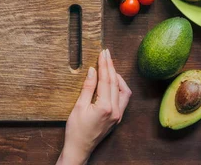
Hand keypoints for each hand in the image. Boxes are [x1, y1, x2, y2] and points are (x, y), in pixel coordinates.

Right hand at [57, 49, 131, 164]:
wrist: (79, 148)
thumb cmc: (76, 130)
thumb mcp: (78, 106)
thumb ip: (87, 88)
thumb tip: (92, 71)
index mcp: (105, 107)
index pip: (106, 80)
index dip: (104, 65)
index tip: (102, 53)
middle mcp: (116, 111)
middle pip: (115, 83)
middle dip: (110, 66)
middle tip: (106, 53)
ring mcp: (118, 115)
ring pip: (123, 90)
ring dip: (117, 76)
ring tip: (109, 66)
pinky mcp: (117, 117)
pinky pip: (123, 98)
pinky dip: (119, 87)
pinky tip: (113, 81)